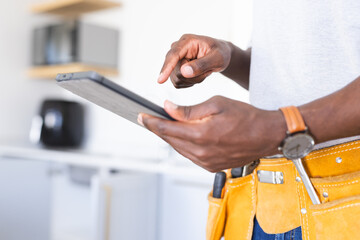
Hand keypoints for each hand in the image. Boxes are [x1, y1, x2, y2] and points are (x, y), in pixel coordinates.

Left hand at [138, 96, 285, 171]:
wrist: (267, 135)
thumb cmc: (246, 117)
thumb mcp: (216, 104)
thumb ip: (189, 110)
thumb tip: (168, 109)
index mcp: (201, 135)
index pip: (166, 129)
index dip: (151, 122)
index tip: (140, 116)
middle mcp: (201, 152)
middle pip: (170, 140)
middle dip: (158, 129)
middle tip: (148, 119)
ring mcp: (206, 162)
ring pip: (178, 148)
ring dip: (170, 137)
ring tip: (164, 125)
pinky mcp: (211, 166)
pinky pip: (189, 155)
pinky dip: (182, 145)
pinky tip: (182, 135)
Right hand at [158, 34, 231, 87]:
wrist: (221, 55)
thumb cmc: (221, 53)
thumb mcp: (217, 59)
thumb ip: (202, 65)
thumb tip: (184, 72)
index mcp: (187, 41)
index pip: (173, 55)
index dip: (166, 68)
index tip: (160, 80)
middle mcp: (177, 48)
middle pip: (176, 71)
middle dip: (192, 77)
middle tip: (207, 72)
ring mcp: (175, 59)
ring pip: (176, 79)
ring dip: (192, 80)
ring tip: (204, 72)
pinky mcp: (175, 68)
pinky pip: (178, 83)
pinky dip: (190, 83)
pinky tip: (198, 75)